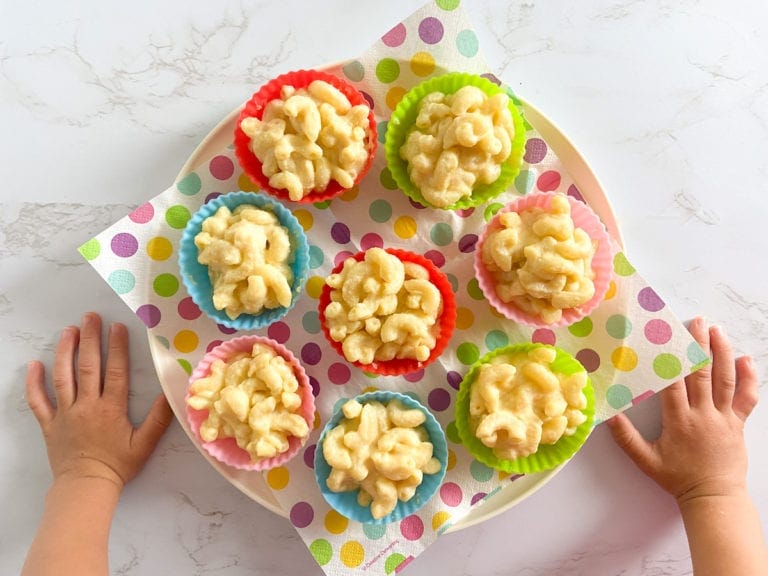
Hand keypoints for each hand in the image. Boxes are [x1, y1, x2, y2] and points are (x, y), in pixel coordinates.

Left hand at [25, 312, 173, 489]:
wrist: (86, 487)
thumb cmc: (117, 466)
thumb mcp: (145, 444)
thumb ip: (159, 418)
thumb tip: (172, 393)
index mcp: (111, 408)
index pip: (115, 371)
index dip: (117, 347)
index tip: (117, 327)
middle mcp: (86, 405)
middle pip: (88, 366)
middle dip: (90, 339)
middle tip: (90, 317)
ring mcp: (65, 413)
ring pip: (62, 377)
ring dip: (65, 351)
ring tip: (68, 331)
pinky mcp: (49, 424)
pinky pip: (37, 401)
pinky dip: (33, 383)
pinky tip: (33, 365)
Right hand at [607, 317, 758, 504]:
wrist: (714, 497)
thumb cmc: (678, 479)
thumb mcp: (645, 460)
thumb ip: (626, 437)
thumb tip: (608, 415)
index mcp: (680, 421)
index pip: (674, 383)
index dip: (669, 359)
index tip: (665, 338)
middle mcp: (703, 414)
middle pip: (701, 374)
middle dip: (698, 345)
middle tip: (696, 322)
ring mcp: (724, 417)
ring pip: (725, 380)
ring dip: (722, 353)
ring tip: (717, 331)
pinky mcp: (738, 423)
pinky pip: (747, 398)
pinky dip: (749, 378)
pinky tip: (747, 360)